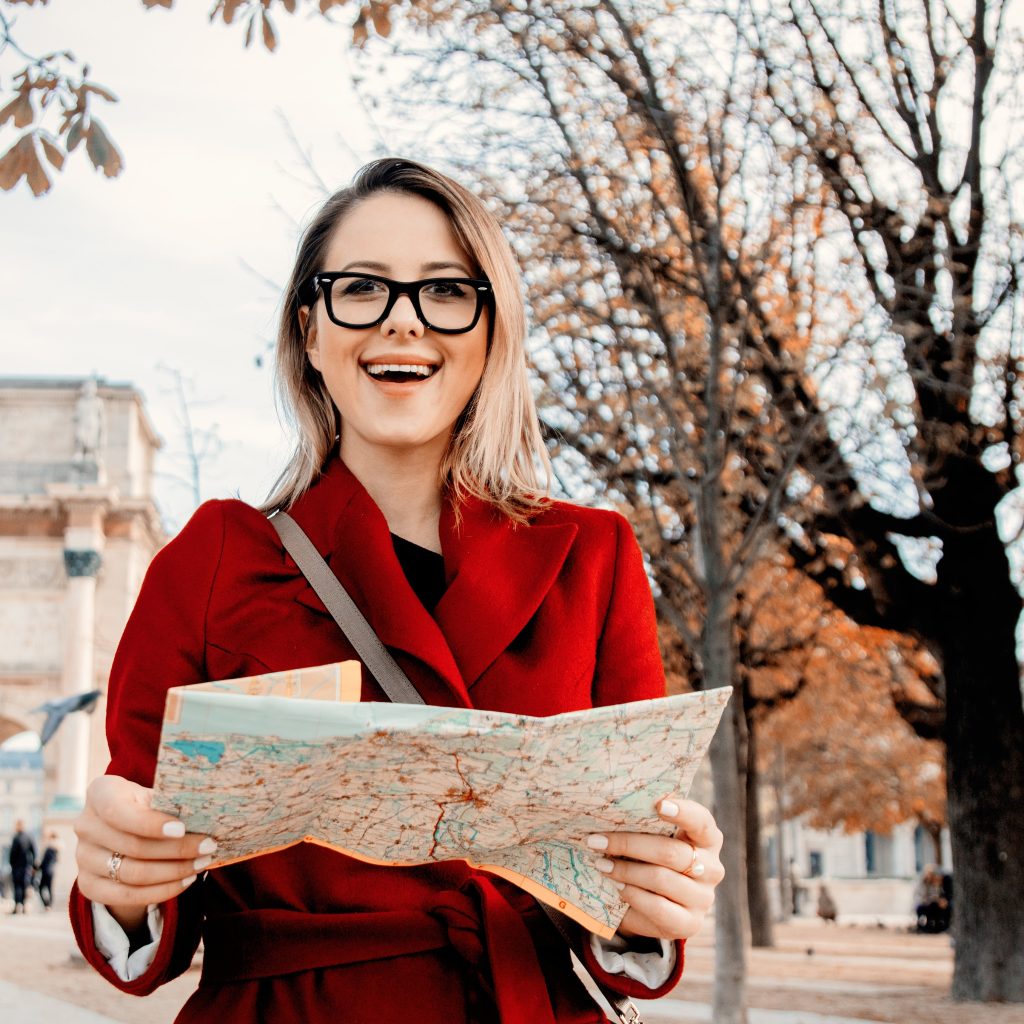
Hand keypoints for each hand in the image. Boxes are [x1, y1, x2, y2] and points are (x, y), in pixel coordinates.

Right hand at [74, 775, 216, 931]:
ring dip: (174, 872)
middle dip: (177, 849)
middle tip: (208, 847)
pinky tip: (185, 881)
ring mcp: (82, 858)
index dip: (150, 824)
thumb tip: (206, 815)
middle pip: (133, 846)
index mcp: (100, 793)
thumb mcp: (155, 795)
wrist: (124, 828)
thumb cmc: (148, 805)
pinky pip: (126, 896)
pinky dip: (161, 891)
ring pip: (132, 873)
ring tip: (202, 864)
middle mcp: (85, 825)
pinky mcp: (88, 885)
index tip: (182, 828)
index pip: (119, 812)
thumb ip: (171, 803)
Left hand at [586, 797, 723, 940]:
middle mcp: (712, 868)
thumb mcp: (655, 838)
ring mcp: (703, 898)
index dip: (682, 812)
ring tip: (602, 864)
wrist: (660, 903)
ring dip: (625, 871)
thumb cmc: (654, 857)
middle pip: (670, 852)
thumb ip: (645, 825)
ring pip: (661, 879)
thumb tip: (610, 813)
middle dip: (629, 844)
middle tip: (597, 841)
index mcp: (707, 839)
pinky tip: (616, 887)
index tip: (659, 805)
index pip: (701, 821)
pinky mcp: (690, 924)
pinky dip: (633, 895)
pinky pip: (658, 908)